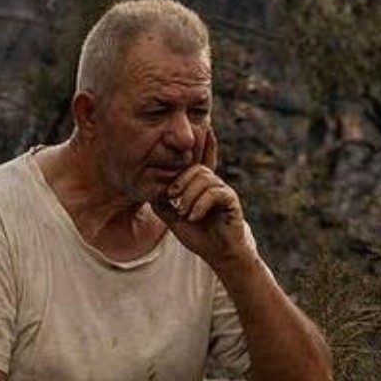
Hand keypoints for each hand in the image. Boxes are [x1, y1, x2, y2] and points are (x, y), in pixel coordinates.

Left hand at [153, 126, 251, 267]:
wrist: (218, 252)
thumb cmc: (197, 233)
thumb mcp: (172, 216)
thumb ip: (162, 201)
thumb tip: (148, 189)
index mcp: (199, 185)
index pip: (197, 162)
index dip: (201, 145)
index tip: (202, 128)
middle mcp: (213, 184)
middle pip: (195, 169)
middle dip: (180, 181)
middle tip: (172, 198)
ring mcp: (223, 191)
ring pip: (204, 179)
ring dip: (188, 197)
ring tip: (183, 213)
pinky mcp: (231, 201)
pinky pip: (215, 193)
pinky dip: (200, 204)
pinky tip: (193, 216)